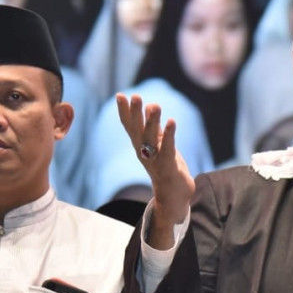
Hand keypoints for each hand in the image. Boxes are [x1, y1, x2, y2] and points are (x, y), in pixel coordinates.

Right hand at [117, 93, 194, 248]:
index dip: (124, 111)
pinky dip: (169, 135)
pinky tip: (171, 121)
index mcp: (140, 146)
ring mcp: (155, 160)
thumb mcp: (159, 144)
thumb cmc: (166, 167)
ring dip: (152, 121)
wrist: (172, 197)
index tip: (120, 95)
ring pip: (152, 138)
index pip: (130, 126)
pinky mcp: (168, 166)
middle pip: (137, 130)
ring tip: (154, 105)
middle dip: (135, 113)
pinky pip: (168, 149)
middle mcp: (144, 152)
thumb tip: (151, 106)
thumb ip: (155, 127)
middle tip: (134, 96)